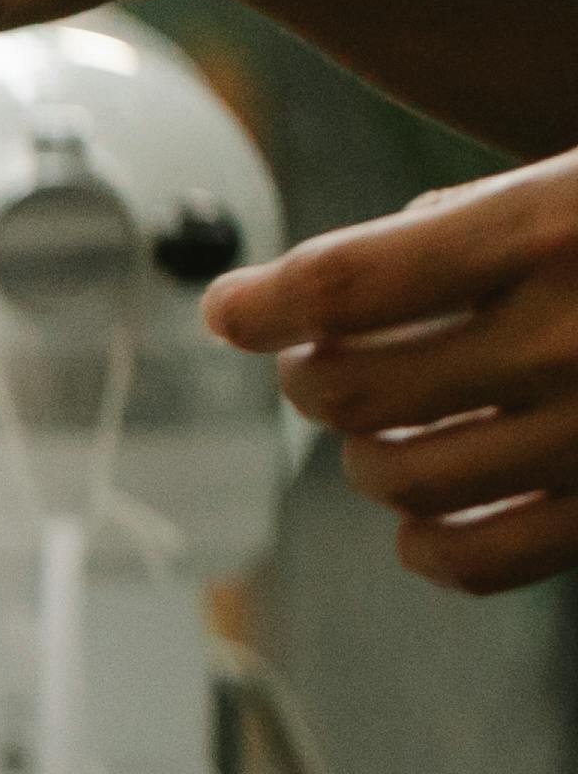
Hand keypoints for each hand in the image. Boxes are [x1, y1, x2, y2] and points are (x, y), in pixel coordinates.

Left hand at [203, 151, 577, 593]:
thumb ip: (484, 213)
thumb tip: (354, 274)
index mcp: (554, 227)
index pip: (341, 285)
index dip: (258, 301)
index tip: (229, 307)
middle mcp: (572, 334)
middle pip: (341, 387)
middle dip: (309, 373)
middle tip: (318, 357)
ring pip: (392, 475)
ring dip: (364, 450)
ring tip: (386, 423)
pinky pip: (476, 559)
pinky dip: (428, 541)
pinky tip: (428, 510)